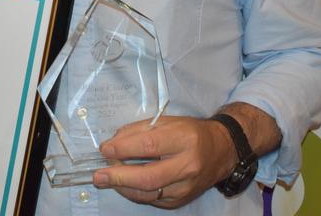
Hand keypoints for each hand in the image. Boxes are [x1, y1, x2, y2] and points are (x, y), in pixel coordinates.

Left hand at [92, 115, 235, 208]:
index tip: (105, 149)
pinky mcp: (182, 200)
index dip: (124, 148)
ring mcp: (186, 187)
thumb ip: (140, 130)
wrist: (221, 150)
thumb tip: (114, 142)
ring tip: (106, 179)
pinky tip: (125, 185)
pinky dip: (136, 193)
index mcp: (185, 139)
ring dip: (123, 187)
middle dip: (119, 177)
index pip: (150, 145)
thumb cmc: (191, 132)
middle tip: (99, 175)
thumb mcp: (167, 121)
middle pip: (149, 176)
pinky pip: (154, 200)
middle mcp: (188, 165)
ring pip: (149, 193)